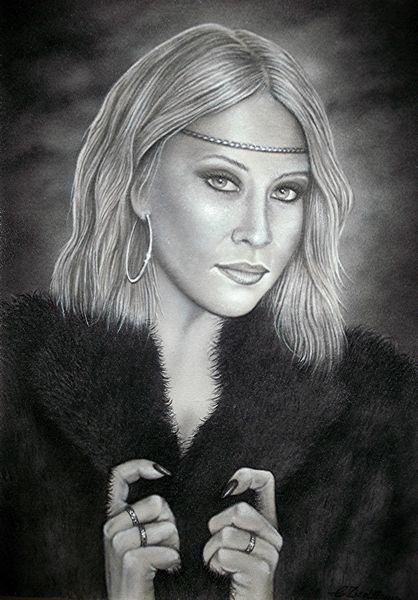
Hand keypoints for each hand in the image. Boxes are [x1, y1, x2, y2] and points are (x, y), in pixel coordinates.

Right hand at [103, 459, 179, 599]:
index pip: (118, 476)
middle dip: (170, 523)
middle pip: (157, 502)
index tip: (161, 471)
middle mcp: (110, 527)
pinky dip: (172, 561)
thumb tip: (161, 475)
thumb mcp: (142, 536)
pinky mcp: (129, 560)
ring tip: (161, 562)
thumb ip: (147, 510)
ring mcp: (117, 544)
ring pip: (166, 525)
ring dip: (173, 545)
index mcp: (113, 517)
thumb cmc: (144, 574)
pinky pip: (167, 549)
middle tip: (163, 546)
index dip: (140, 465)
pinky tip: (162, 571)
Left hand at [203, 468, 282, 599]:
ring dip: (211, 550)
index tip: (228, 488)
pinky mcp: (262, 571)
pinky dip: (215, 564)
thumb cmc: (226, 569)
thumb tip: (228, 487)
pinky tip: (223, 573)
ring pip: (228, 534)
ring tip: (218, 563)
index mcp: (264, 520)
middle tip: (217, 546)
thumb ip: (229, 512)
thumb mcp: (226, 534)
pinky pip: (226, 554)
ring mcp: (270, 553)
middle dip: (216, 528)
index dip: (247, 476)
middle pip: (239, 510)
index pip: (266, 482)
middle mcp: (272, 534)